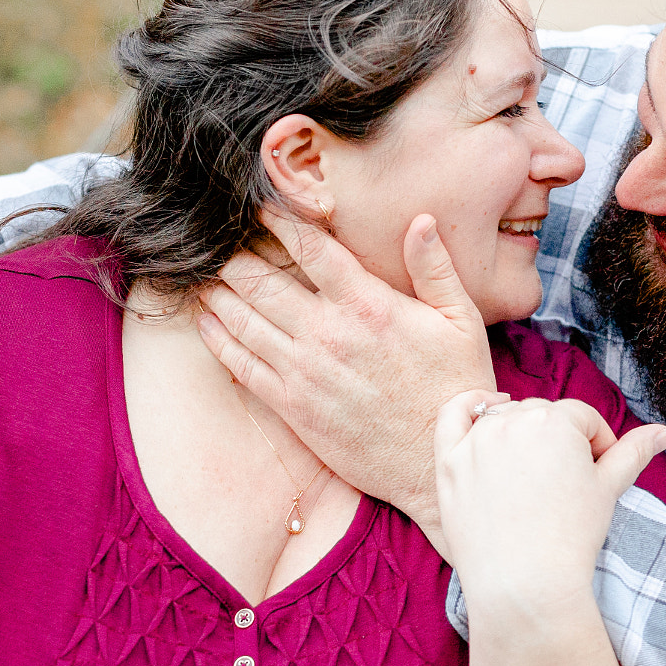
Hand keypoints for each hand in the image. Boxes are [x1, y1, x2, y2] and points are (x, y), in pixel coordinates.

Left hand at [196, 213, 495, 541]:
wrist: (439, 459)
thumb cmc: (456, 387)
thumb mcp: (461, 320)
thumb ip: (435, 268)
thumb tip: (419, 221)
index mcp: (369, 306)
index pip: (312, 249)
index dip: (280, 220)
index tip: (260, 206)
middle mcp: (329, 334)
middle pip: (263, 281)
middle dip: (235, 255)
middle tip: (219, 239)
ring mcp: (305, 372)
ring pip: (244, 319)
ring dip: (218, 291)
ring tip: (204, 274)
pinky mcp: (293, 407)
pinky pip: (242, 366)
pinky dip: (218, 339)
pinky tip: (206, 321)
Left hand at [433, 391, 665, 613]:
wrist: (524, 585)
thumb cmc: (570, 538)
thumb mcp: (609, 489)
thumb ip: (635, 451)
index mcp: (556, 421)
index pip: (583, 419)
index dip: (596, 447)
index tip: (595, 480)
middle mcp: (513, 421)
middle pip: (544, 416)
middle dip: (559, 443)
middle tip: (564, 487)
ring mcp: (476, 440)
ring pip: (505, 417)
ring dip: (521, 434)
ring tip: (532, 477)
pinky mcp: (449, 462)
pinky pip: (453, 415)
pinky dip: (470, 404)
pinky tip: (489, 406)